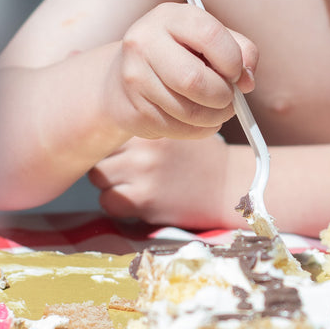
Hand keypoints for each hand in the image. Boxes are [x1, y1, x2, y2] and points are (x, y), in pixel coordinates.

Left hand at [87, 133, 235, 227]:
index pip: (108, 130)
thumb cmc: (202, 158)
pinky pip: (108, 202)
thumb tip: (105, 128)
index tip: (125, 151)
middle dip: (111, 162)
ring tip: (136, 183)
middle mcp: (144, 146)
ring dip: (113, 183)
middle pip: (100, 153)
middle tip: (130, 168)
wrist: (231, 186)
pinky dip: (119, 204)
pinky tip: (140, 199)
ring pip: (99, 177)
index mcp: (152, 123)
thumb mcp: (178, 127)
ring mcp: (142, 173)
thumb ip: (147, 125)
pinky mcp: (143, 200)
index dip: (114, 143)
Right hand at [108, 3, 256, 140]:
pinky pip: (177, 129)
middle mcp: (144, 42)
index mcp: (169, 17)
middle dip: (223, 96)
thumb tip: (247, 80)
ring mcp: (133, 77)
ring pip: (188, 111)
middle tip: (229, 99)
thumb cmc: (177, 55)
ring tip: (217, 111)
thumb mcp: (207, 39)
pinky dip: (198, 130)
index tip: (238, 74)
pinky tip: (198, 121)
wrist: (122, 77)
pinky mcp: (131, 111)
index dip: (233, 60)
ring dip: (214, 118)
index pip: (210, 34)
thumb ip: (239, 50)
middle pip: (194, 80)